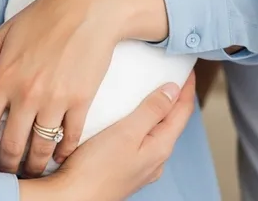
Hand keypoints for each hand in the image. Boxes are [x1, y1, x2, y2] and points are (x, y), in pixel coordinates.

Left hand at [0, 0, 168, 177]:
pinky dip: (64, 152)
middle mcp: (27, 93)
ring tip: (31, 171)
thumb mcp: (7, 33)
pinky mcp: (81, 100)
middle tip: (5, 176)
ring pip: (40, 149)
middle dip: (5, 169)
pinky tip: (60, 156)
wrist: (91, 7)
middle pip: (10, 148)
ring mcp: (55, 99)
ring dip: (34, 166)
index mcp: (4, 77)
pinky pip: (69, 138)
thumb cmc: (48, 15)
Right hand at [20, 73, 195, 200]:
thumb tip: (174, 90)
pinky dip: (140, 121)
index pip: (183, 111)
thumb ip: (152, 110)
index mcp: (160, 148)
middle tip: (171, 74)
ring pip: (156, 130)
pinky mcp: (125, 167)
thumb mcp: (127, 132)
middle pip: (172, 121)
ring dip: (157, 109)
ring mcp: (140, 165)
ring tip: (150, 90)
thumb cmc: (95, 171)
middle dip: (174, 97)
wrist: (70, 200)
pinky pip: (140, 139)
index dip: (187, 88)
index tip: (187, 69)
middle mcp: (154, 159)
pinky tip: (128, 116)